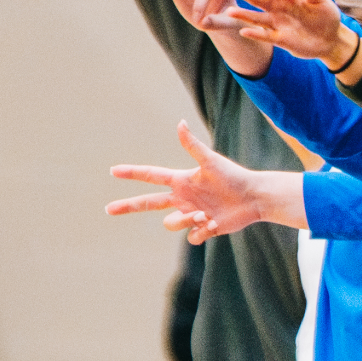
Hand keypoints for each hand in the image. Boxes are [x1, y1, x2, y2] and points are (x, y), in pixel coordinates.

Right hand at [107, 122, 265, 243]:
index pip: (151, 176)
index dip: (132, 173)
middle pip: (148, 203)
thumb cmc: (233, 176)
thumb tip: (179, 123)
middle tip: (107, 209)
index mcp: (181, 181)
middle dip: (128, 205)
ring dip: (185, 221)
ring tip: (205, 215)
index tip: (113, 171)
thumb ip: (192, 145)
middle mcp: (183, 197)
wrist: (254, 197)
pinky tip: (214, 224)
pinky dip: (200, 232)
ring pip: (171, 224)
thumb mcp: (210, 161)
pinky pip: (191, 237)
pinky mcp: (203, 228)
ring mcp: (191, 213)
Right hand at [225, 0, 356, 63]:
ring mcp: (277, 22)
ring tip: (229, 11)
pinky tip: (244, 31)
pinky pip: (264, 36)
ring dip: (243, 15)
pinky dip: (255, 34)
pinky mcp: (280, 38)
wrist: (330, 39)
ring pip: (256, 17)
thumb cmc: (325, 15)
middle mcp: (278, 6)